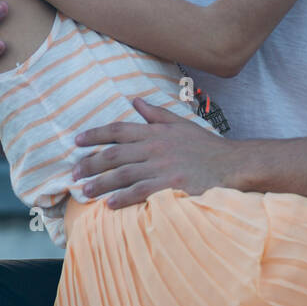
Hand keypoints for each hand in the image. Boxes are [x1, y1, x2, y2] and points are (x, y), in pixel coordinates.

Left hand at [72, 98, 238, 208]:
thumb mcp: (181, 125)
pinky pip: (140, 192)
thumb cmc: (206, 147)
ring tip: (84, 191)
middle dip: (90, 163)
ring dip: (101, 183)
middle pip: (115, 154)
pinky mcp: (171, 185)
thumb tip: (136, 101)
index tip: (77, 141)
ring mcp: (162, 167)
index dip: (95, 134)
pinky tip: (109, 204)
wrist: (232, 164)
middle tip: (73, 173)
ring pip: (123, 175)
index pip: (119, 130)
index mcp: (156, 132)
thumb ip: (156, 114)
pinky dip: (123, 198)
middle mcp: (156, 148)